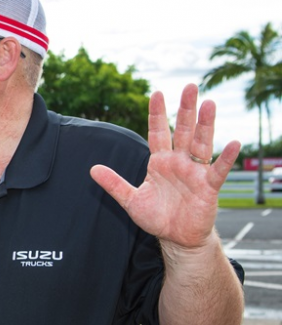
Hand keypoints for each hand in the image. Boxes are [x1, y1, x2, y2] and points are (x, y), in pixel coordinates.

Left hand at [89, 84, 240, 248]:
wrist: (176, 238)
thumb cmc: (157, 217)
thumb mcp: (131, 200)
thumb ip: (114, 184)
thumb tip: (92, 169)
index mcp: (160, 162)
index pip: (158, 132)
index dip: (157, 114)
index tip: (156, 92)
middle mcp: (179, 162)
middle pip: (183, 130)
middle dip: (185, 109)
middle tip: (189, 86)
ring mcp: (195, 172)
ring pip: (202, 143)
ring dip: (206, 124)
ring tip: (209, 103)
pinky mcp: (209, 187)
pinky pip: (218, 170)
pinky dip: (226, 158)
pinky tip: (233, 143)